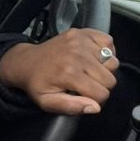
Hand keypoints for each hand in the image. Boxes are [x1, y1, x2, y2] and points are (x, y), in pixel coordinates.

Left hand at [0, 28, 117, 114]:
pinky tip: (91, 57)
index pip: (102, 93)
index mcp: (69, 73)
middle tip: (85, 84)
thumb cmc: (38, 83)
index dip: (96, 99)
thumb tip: (95, 107)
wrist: (27, 62)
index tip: (84, 96)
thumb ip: (71, 107)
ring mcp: (81, 41)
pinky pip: (109, 42)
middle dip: (100, 86)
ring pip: (113, 62)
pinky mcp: (83, 32)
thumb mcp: (47, 102)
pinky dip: (105, 50)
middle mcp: (77, 55)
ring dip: (103, 69)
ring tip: (86, 70)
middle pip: (110, 79)